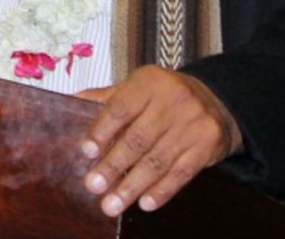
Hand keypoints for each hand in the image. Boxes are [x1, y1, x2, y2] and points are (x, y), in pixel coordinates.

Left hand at [75, 66, 242, 216]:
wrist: (216, 100)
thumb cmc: (164, 96)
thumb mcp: (136, 87)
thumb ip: (105, 99)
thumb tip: (68, 103)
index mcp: (149, 82)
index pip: (120, 108)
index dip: (102, 130)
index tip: (87, 151)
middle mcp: (173, 100)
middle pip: (137, 139)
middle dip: (113, 165)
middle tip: (94, 185)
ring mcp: (193, 123)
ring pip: (158, 160)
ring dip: (133, 186)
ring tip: (113, 203)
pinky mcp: (208, 145)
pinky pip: (182, 173)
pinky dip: (162, 190)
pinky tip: (145, 203)